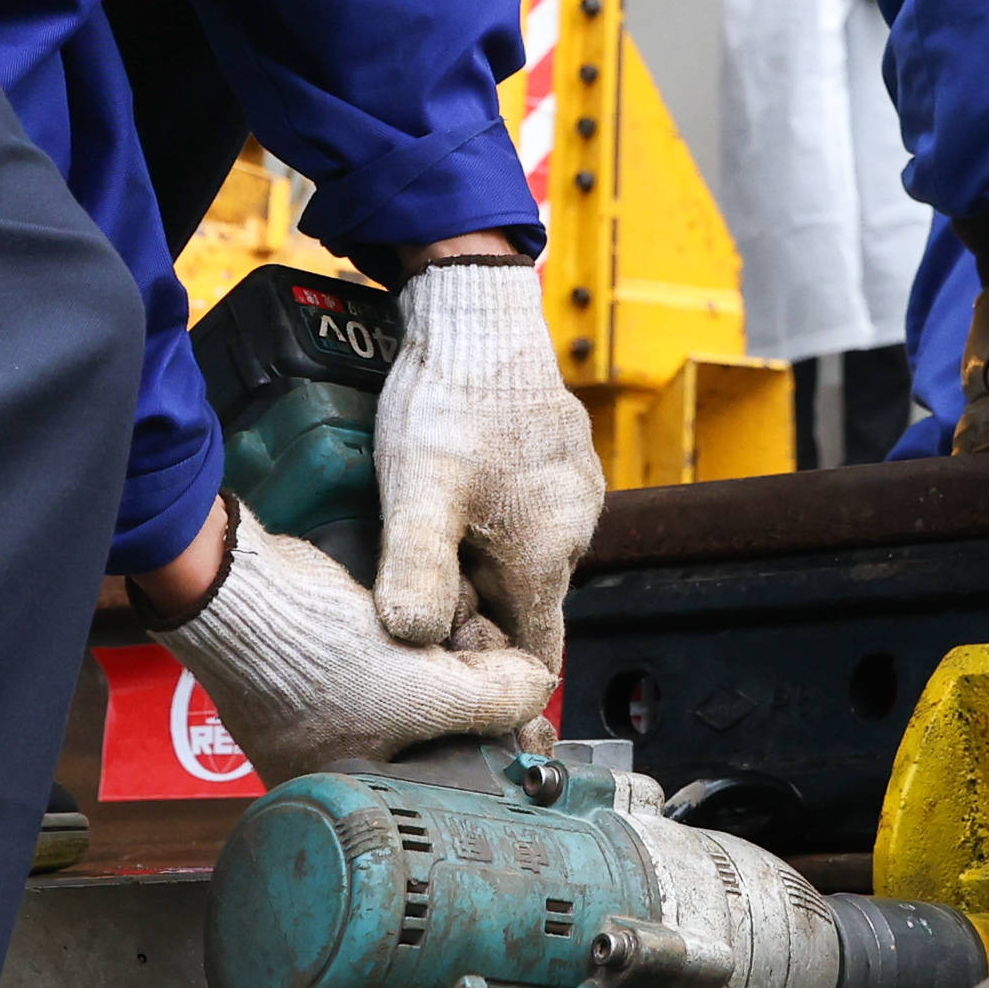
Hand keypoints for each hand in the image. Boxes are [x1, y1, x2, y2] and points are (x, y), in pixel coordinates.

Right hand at [148, 513, 554, 781]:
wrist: (245, 590)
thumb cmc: (311, 660)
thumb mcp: (420, 691)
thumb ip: (490, 700)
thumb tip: (540, 690)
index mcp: (352, 799)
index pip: (445, 789)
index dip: (490, 751)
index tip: (524, 719)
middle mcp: (341, 766)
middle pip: (440, 738)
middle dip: (476, 697)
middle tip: (494, 662)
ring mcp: (336, 714)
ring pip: (425, 695)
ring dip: (455, 662)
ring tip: (464, 633)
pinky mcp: (337, 668)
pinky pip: (402, 665)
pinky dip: (427, 644)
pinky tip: (443, 622)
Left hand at [372, 256, 601, 657]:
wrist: (478, 314)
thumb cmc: (450, 404)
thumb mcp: (417, 496)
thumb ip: (418, 573)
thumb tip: (415, 640)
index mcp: (547, 554)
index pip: (536, 654)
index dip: (493, 674)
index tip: (452, 668)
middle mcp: (573, 529)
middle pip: (526, 606)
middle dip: (479, 616)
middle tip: (418, 593)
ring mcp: (572, 491)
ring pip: (525, 559)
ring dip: (483, 567)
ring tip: (428, 542)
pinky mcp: (560, 459)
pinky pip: (528, 515)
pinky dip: (494, 526)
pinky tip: (451, 500)